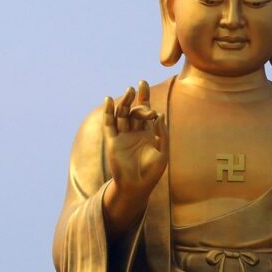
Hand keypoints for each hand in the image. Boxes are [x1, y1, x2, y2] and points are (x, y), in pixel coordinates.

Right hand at [103, 81, 166, 199]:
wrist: (137, 186)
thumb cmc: (153, 171)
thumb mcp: (163, 152)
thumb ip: (162, 133)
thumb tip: (159, 114)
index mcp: (149, 133)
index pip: (147, 112)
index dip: (146, 99)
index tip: (145, 86)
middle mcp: (135, 132)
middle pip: (134, 110)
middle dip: (137, 98)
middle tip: (139, 85)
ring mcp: (123, 136)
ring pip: (122, 114)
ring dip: (125, 102)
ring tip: (129, 91)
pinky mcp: (113, 141)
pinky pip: (109, 124)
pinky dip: (108, 112)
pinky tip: (109, 100)